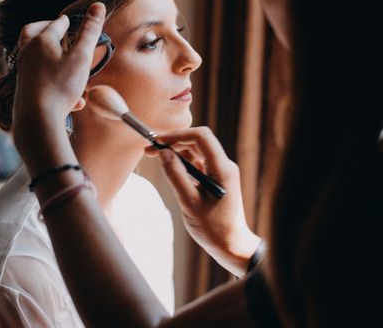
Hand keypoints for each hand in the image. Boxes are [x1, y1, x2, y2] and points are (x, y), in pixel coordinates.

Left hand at [12, 3, 105, 174]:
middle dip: (45, 28)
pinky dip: (50, 76)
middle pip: (32, 32)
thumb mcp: (81, 57)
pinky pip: (38, 76)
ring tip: (61, 55)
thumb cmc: (60, 86)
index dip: (65, 22)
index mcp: (41, 40)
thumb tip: (98, 5)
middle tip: (55, 29)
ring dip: (49, 53)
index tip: (69, 21)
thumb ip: (90, 32)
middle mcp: (28, 52)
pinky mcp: (24, 86)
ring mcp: (23, 69)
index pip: (56, 24)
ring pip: (34, 54)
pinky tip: (69, 94)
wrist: (37, 120)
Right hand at [146, 127, 261, 275]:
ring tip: (156, 158)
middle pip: (198, 142)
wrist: (231, 246)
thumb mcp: (189, 202)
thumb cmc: (213, 228)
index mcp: (223, 168)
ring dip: (176, 153)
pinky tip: (170, 170)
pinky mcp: (216, 180)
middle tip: (150, 150)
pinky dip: (183, 164)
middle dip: (174, 143)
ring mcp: (221, 172)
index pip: (201, 137)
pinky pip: (198, 164)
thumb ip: (175, 175)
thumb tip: (164, 153)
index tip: (158, 142)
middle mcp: (224, 166)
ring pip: (197, 152)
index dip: (178, 135)